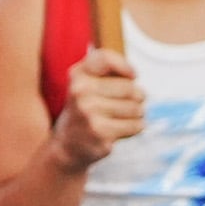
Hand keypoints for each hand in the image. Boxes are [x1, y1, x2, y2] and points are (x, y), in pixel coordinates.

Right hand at [51, 49, 145, 168]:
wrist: (66, 146)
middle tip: (129, 103)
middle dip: (137, 96)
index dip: (125, 66)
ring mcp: (90, 114)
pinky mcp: (101, 134)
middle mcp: (81, 92)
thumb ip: (107, 68)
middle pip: (130, 88)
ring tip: (124, 117)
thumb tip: (133, 75)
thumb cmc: (85, 108)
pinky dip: (135, 127)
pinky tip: (121, 129)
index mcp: (77, 76)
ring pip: (136, 108)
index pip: (105, 59)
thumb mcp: (86, 82)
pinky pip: (136, 126)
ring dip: (138, 113)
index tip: (133, 76)